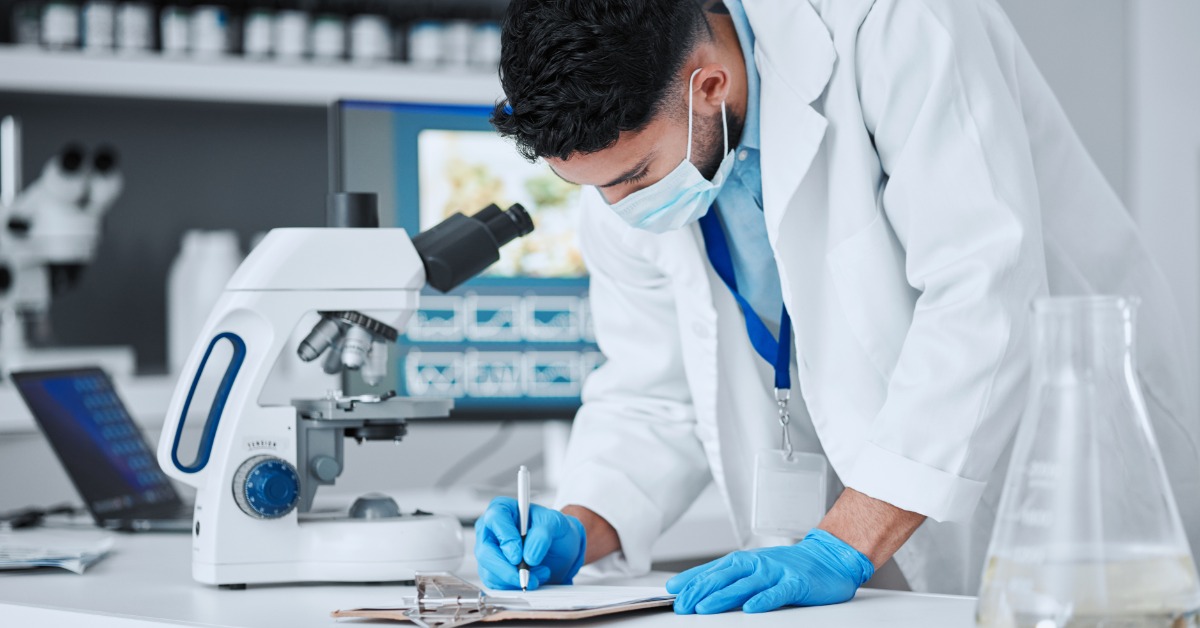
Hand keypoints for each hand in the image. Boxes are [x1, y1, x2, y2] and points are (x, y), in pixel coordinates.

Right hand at [474, 497, 586, 589]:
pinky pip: (496, 584)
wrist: (559, 547)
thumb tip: (529, 555)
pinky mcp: (492, 570)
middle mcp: (491, 530)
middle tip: (525, 577)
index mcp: (502, 509)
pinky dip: (515, 586)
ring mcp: (489, 552)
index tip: (518, 556)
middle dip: (506, 569)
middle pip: (486, 551)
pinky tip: (533, 579)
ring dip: (515, 579)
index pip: (495, 520)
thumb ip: (542, 535)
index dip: (506, 539)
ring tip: (540, 574)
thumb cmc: (552, 529)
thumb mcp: (555, 523)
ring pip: (489, 572)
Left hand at [665, 529, 874, 613]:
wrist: (829, 559)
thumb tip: (696, 590)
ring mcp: (777, 572)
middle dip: (700, 590)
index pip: (712, 570)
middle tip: (682, 605)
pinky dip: (764, 599)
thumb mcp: (755, 570)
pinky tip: (750, 608)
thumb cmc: (789, 568)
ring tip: (704, 607)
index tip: (672, 593)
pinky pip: (778, 593)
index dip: (691, 581)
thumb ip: (729, 580)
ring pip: (746, 584)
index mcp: (745, 561)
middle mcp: (758, 563)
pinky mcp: (796, 583)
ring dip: (723, 596)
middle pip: (724, 576)